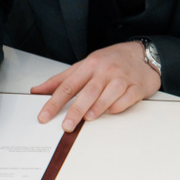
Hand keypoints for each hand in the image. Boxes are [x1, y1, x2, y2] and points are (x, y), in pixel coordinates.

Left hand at [30, 42, 161, 131]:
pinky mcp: (136, 87)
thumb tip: (37, 91)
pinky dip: (117, 107)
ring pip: (108, 95)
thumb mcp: (84, 66)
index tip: (44, 116)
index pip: (68, 85)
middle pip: (87, 92)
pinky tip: (111, 110)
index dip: (54, 102)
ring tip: (88, 118)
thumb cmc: (111, 61)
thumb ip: (61, 80)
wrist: (142, 54)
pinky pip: (126, 99)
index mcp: (90, 65)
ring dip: (98, 107)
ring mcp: (122, 79)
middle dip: (75, 110)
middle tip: (66, 125)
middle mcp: (105, 71)